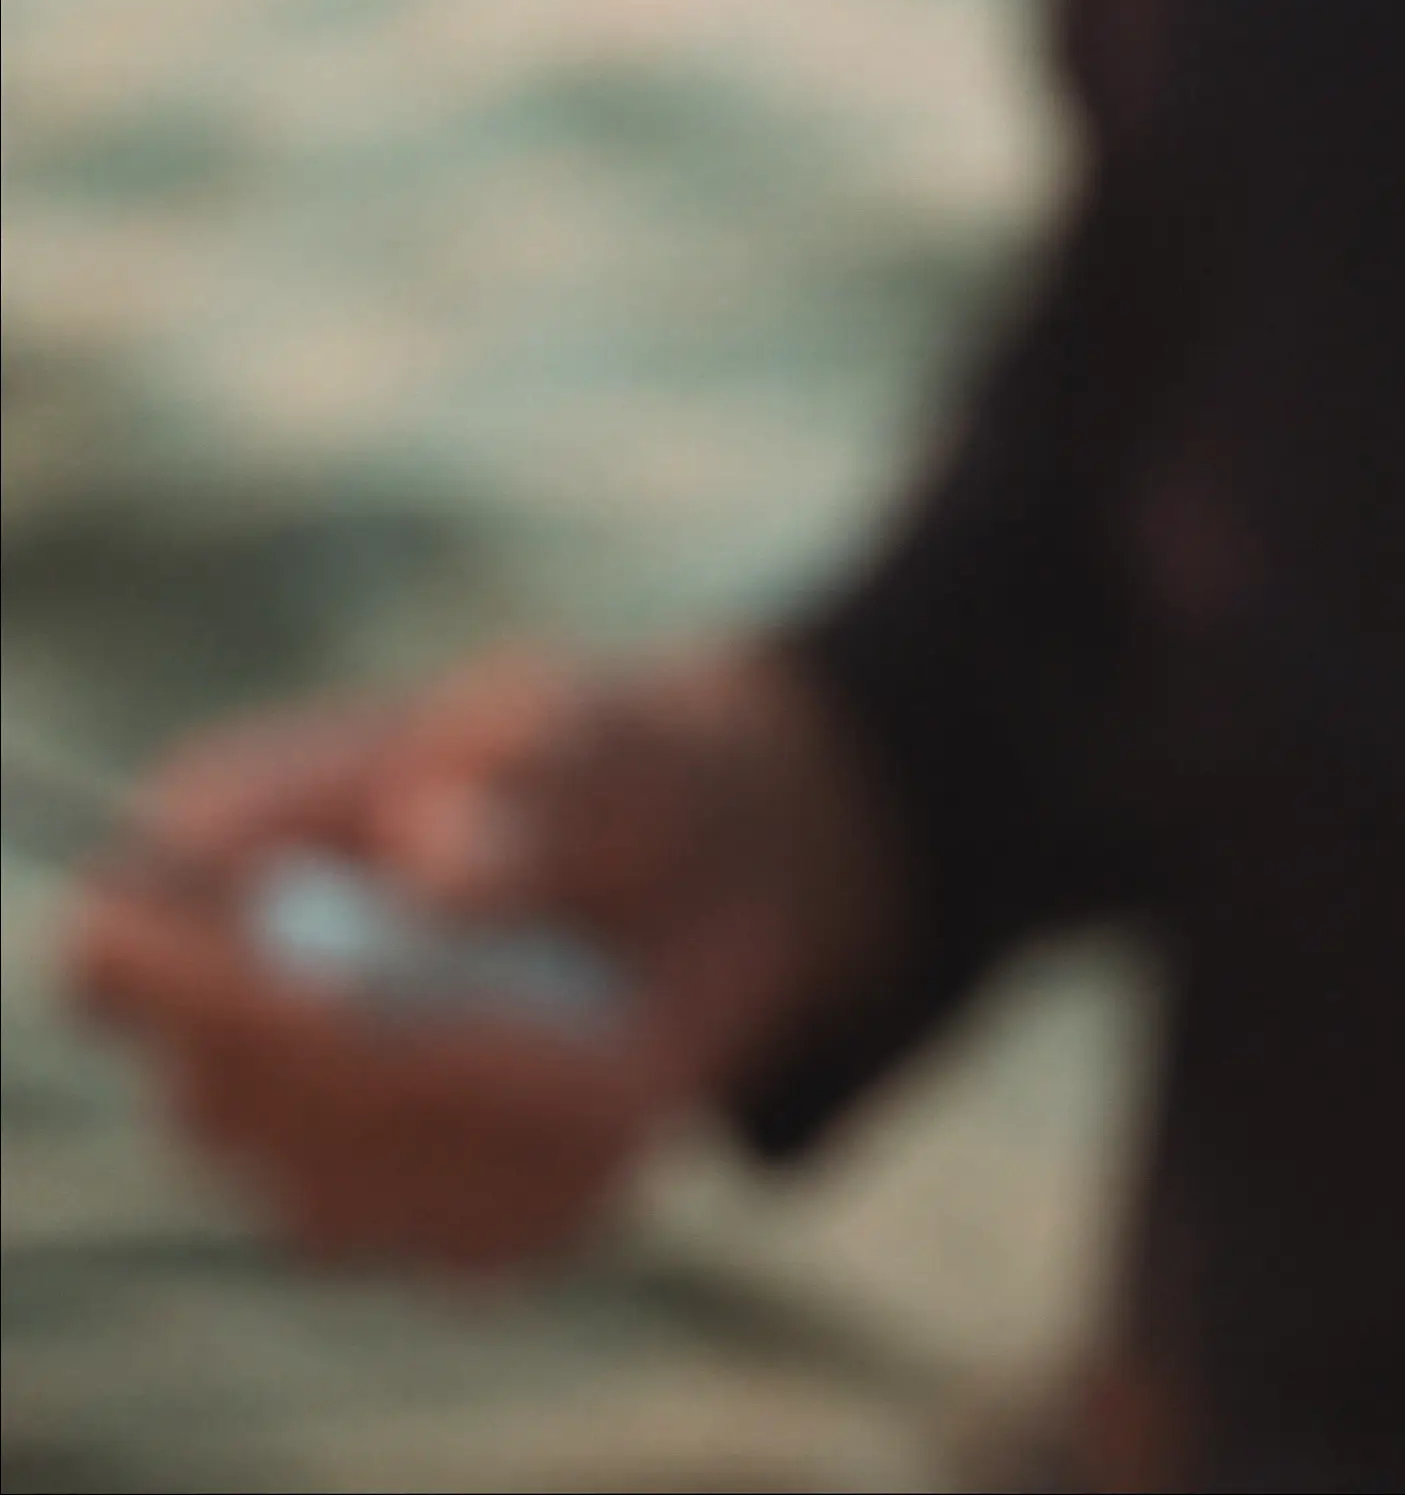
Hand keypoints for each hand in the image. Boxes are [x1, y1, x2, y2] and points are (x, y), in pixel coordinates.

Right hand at [61, 646, 905, 1273]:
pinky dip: (563, 1174)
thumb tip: (441, 880)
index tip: (319, 963)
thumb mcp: (591, 734)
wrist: (713, 861)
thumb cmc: (605, 771)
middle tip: (512, 1008)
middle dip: (369, 1065)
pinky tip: (622, 1085)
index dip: (180, 978)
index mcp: (218, 867)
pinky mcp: (431, 1218)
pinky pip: (471, 1241)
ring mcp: (315, 1140)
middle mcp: (235, 1022)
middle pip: (221, 1100)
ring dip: (487, 1123)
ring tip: (603, 1034)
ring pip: (340, 1200)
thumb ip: (520, 781)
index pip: (120, 953)